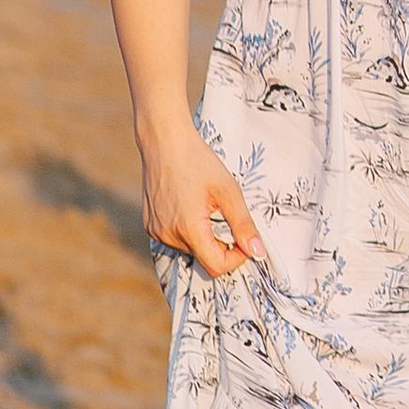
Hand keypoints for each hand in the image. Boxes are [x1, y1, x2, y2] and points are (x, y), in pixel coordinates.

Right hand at [138, 116, 268, 277]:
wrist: (164, 142)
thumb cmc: (198, 161)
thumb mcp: (229, 192)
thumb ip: (244, 225)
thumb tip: (258, 253)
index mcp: (188, 229)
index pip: (216, 266)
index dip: (237, 258)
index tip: (244, 239)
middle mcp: (168, 235)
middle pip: (204, 258)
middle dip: (222, 245)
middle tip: (228, 216)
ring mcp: (156, 231)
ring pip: (190, 250)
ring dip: (206, 237)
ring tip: (207, 207)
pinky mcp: (150, 226)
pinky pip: (176, 239)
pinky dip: (190, 231)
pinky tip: (191, 207)